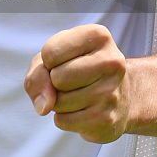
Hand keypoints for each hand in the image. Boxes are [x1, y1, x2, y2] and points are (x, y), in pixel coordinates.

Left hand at [24, 24, 129, 142]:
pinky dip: (64, 118)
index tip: (66, 60)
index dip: (49, 61)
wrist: (119, 97)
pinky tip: (82, 110)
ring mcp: (111, 92)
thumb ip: (37, 75)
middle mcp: (111, 61)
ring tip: (79, 94)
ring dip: (59, 102)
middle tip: (72, 80)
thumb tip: (44, 107)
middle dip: (55, 82)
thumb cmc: (78, 70)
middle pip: (57, 77)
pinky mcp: (107, 120)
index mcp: (98, 36)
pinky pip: (63, 121)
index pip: (50, 52)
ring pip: (59, 102)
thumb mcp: (52, 59)